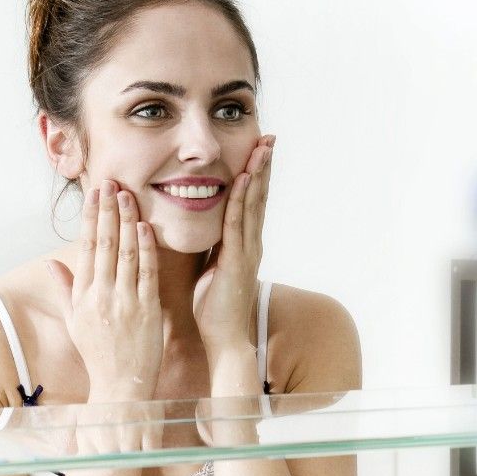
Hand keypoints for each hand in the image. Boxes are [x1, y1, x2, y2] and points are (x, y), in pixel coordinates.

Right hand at [45, 179, 162, 401]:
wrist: (121, 386)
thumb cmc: (98, 354)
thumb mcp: (76, 321)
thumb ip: (65, 289)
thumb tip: (50, 263)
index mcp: (83, 296)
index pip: (87, 248)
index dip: (91, 218)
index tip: (95, 194)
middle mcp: (101, 295)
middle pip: (105, 244)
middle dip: (107, 210)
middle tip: (111, 182)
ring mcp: (125, 302)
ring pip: (127, 253)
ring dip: (127, 221)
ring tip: (128, 195)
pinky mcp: (147, 310)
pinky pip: (147, 273)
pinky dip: (147, 248)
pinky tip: (146, 227)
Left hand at [193, 134, 274, 359]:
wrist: (224, 338)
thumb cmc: (215, 307)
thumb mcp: (213, 266)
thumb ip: (214, 246)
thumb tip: (206, 227)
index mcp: (245, 243)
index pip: (253, 201)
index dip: (257, 173)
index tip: (259, 148)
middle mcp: (252, 243)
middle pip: (260, 196)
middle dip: (264, 165)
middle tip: (269, 137)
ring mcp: (247, 251)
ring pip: (253, 204)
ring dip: (258, 174)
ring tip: (262, 147)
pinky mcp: (236, 260)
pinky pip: (238, 224)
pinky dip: (242, 199)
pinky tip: (244, 179)